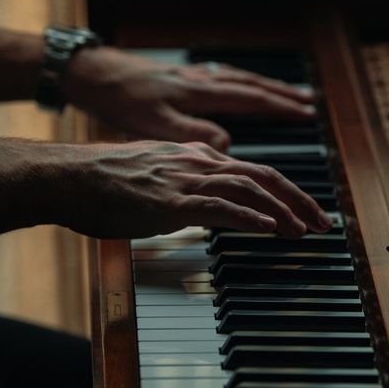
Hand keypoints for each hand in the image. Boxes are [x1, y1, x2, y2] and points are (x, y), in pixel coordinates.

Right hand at [47, 140, 331, 239]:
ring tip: (305, 230)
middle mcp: (195, 161)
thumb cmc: (98, 183)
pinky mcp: (169, 201)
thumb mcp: (150, 179)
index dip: (286, 191)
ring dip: (282, 211)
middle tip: (323, 224)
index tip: (306, 211)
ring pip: (248, 189)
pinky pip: (219, 207)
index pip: (253, 170)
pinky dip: (250, 217)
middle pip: (262, 175)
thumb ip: (180, 187)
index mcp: (193, 156)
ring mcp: (183, 179)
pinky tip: (270, 228)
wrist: (65, 176)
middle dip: (299, 200)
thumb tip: (198, 205)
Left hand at [63, 47, 315, 148]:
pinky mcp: (179, 78)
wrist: (93, 74)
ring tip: (288, 94)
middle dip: (283, 96)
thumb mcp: (154, 124)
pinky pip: (222, 78)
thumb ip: (193, 134)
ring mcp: (191, 77)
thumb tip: (229, 143)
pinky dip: (241, 82)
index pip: (251, 98)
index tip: (306, 113)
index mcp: (200, 92)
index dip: (280, 107)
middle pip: (251, 85)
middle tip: (310, 104)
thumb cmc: (120, 101)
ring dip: (266, 87)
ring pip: (238, 79)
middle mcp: (201, 80)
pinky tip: (240, 87)